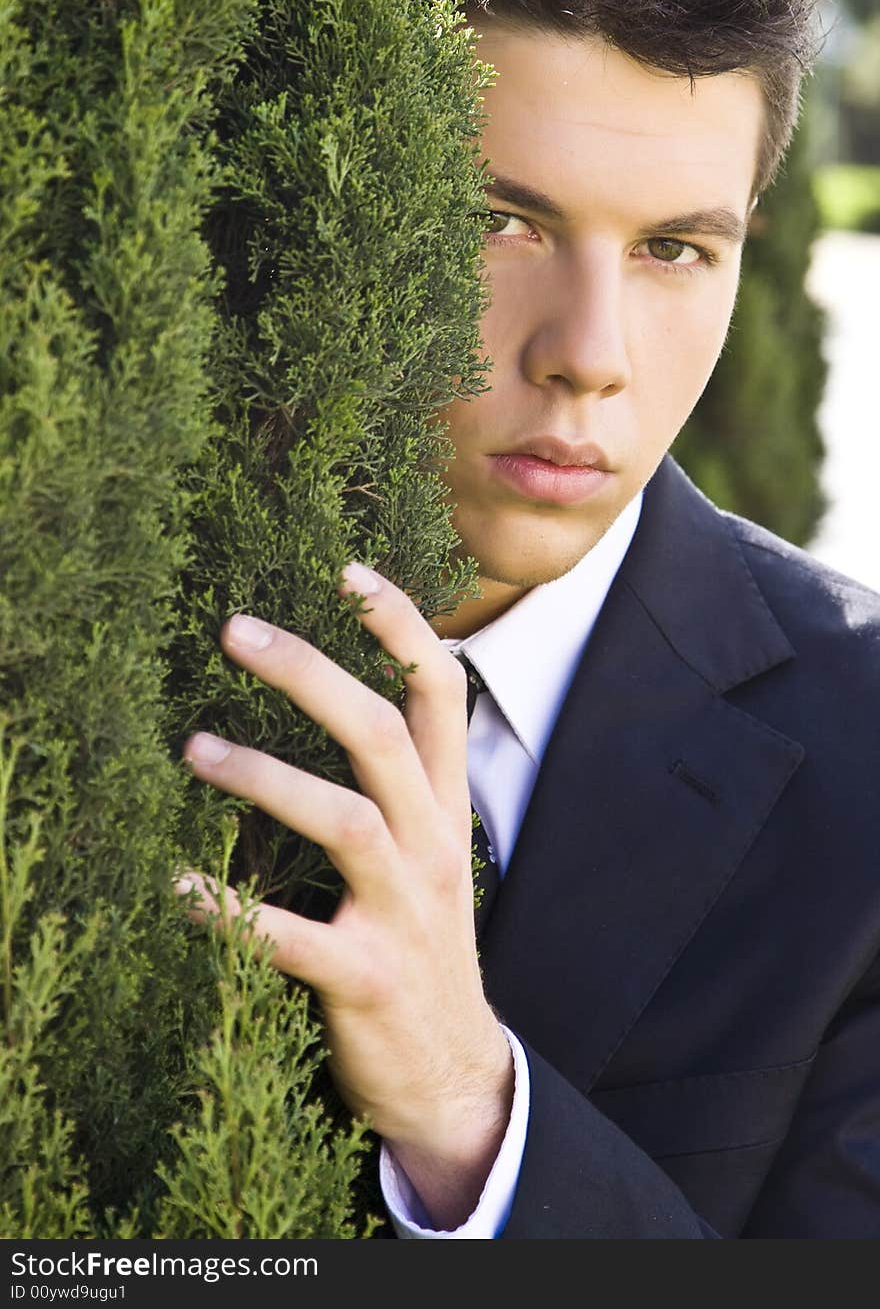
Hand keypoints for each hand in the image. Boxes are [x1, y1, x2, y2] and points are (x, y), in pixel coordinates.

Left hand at [179, 562, 513, 1229]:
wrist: (453, 1074)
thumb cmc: (424, 948)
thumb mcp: (433, 856)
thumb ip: (404, 788)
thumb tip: (351, 704)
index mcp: (445, 810)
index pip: (441, 696)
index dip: (403, 627)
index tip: (348, 572)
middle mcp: (432, 848)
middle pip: (383, 736)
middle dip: (312, 674)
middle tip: (233, 630)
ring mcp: (404, 914)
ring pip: (345, 820)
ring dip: (265, 776)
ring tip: (193, 748)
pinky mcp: (368, 978)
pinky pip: (292, 936)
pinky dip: (232, 913)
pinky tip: (177, 892)